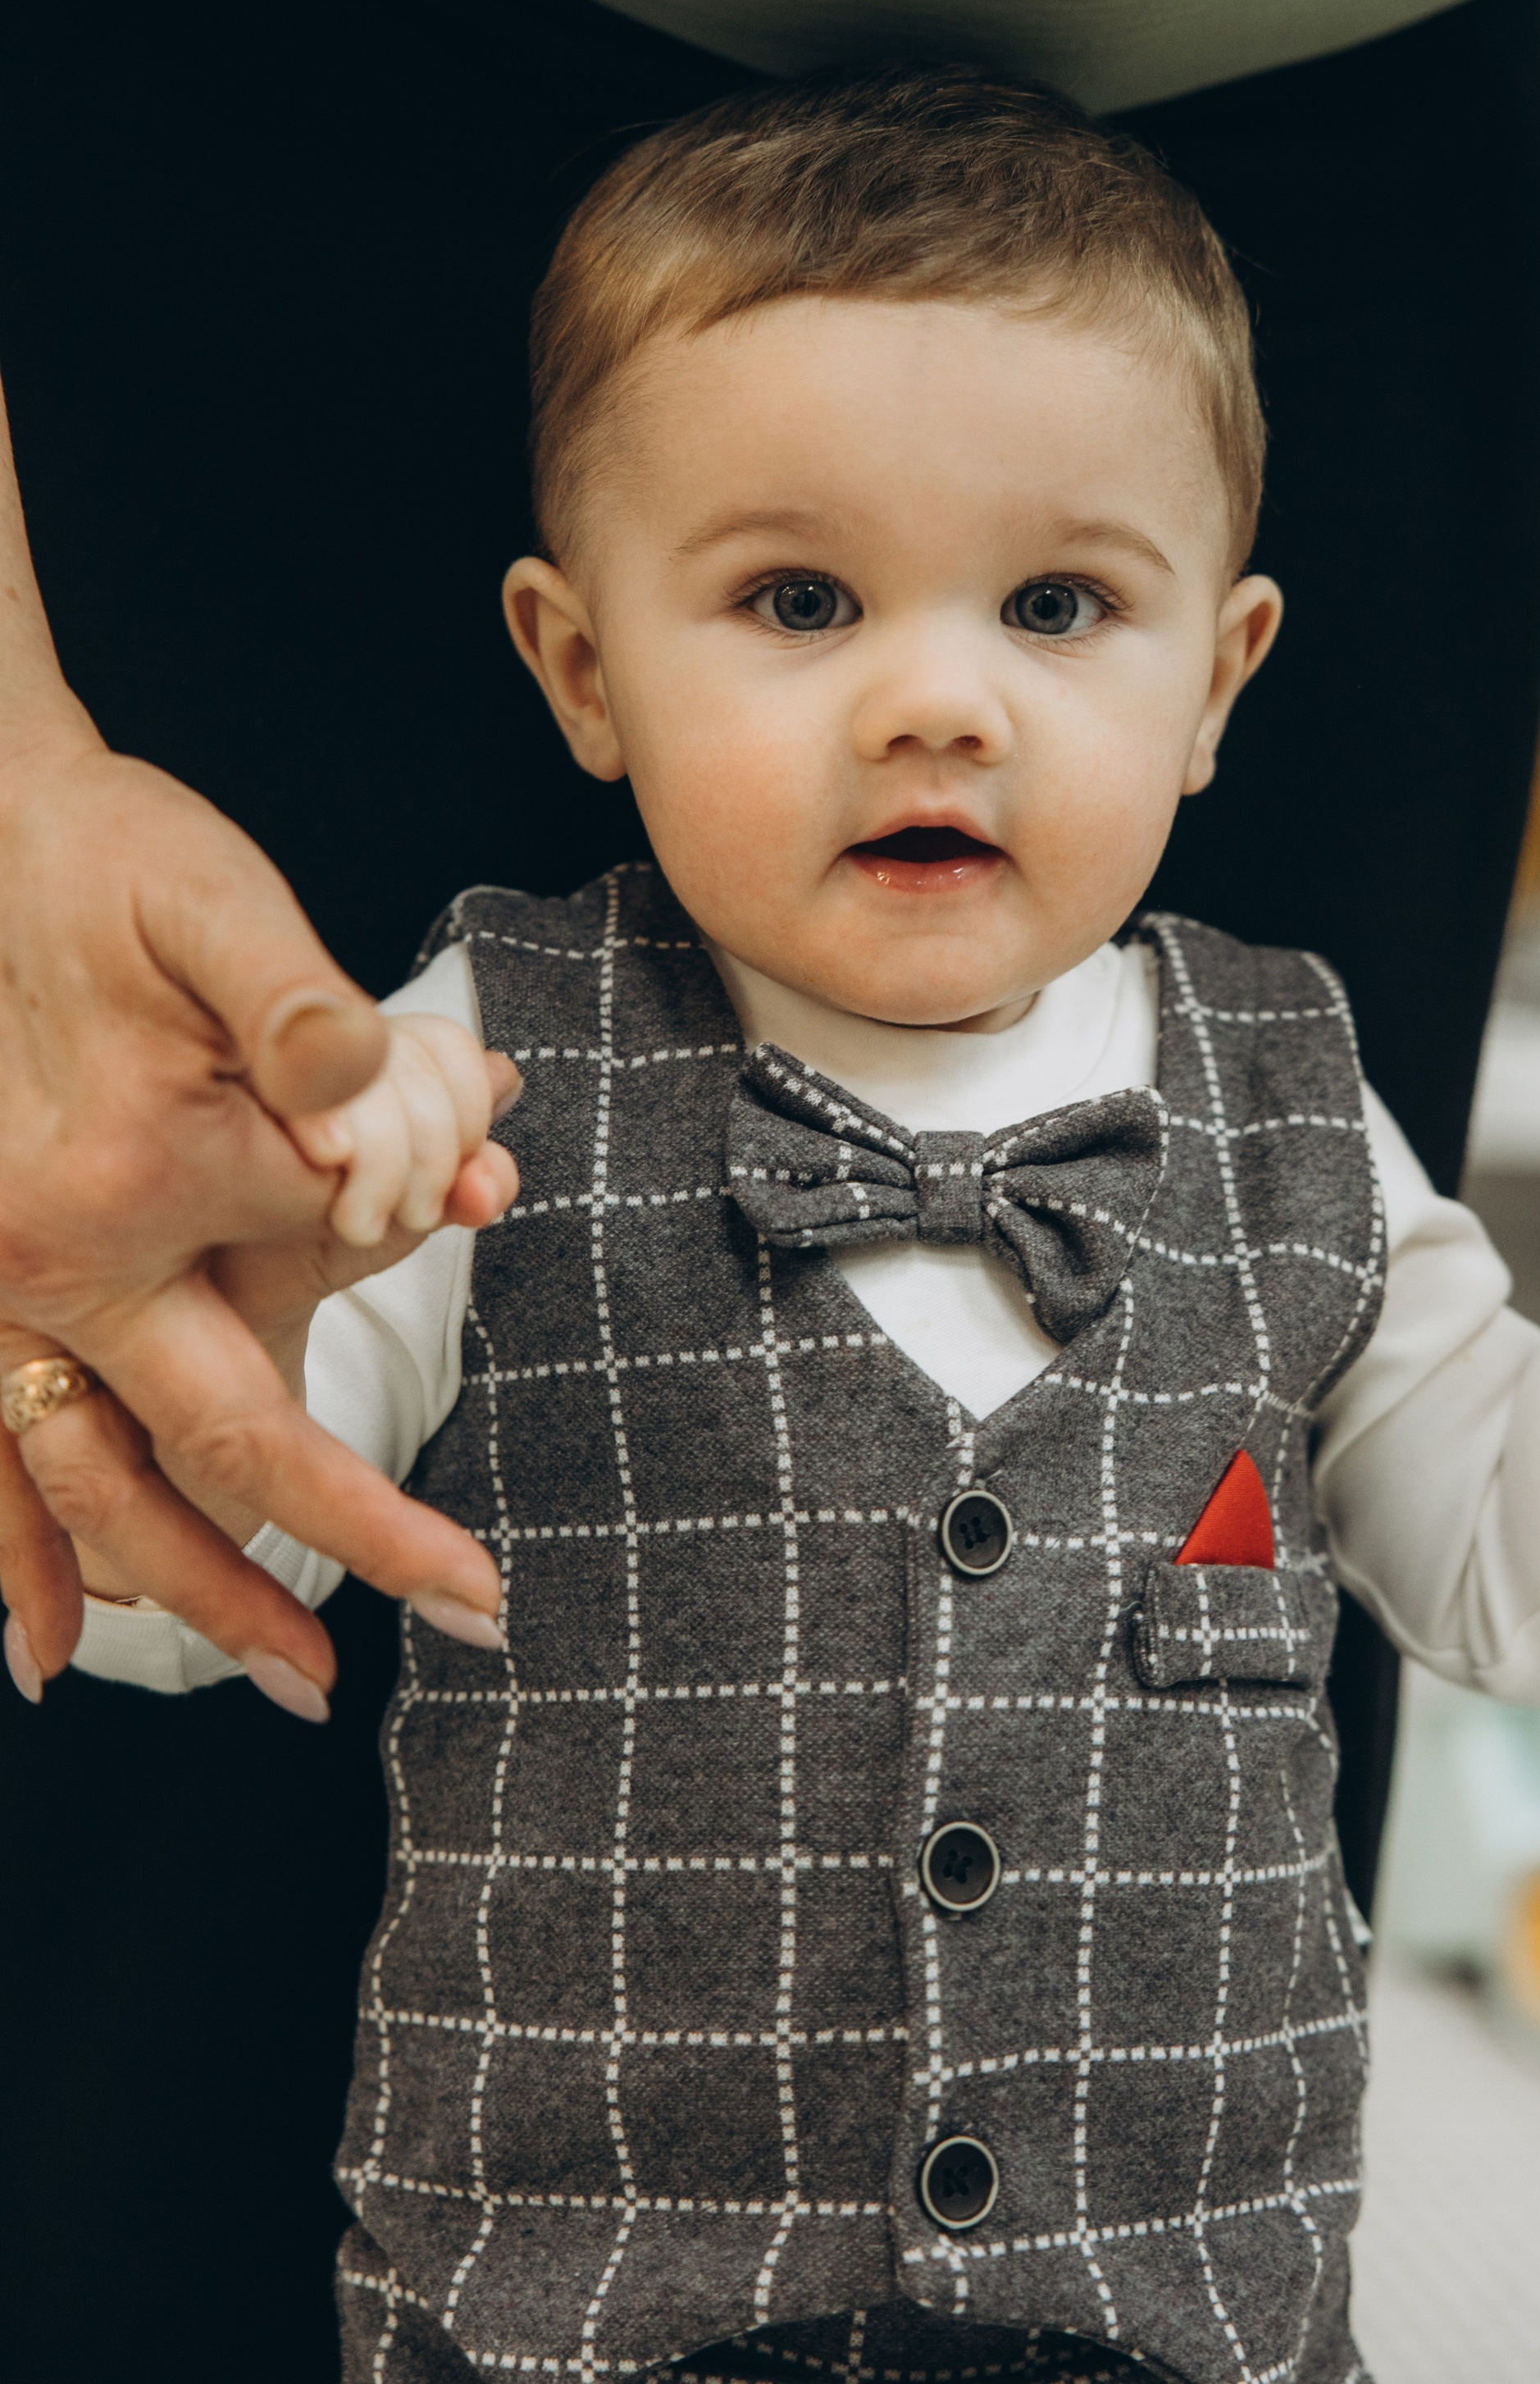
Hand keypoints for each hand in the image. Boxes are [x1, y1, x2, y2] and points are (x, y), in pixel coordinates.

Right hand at [0, 735, 506, 1713]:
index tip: (497, 1207)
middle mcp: (49, 1254)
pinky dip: (15, 1557)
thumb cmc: (97, 858)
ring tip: (290, 1677)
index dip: (428, 1230)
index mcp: (132, 1164)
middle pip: (212, 1442)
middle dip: (341, 1541)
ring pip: (90, 1488)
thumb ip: (308, 1008)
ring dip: (191, 1591)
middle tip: (471, 1614)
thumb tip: (412, 1104)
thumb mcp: (210, 899)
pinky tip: (45, 1647)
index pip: (333, 1241)